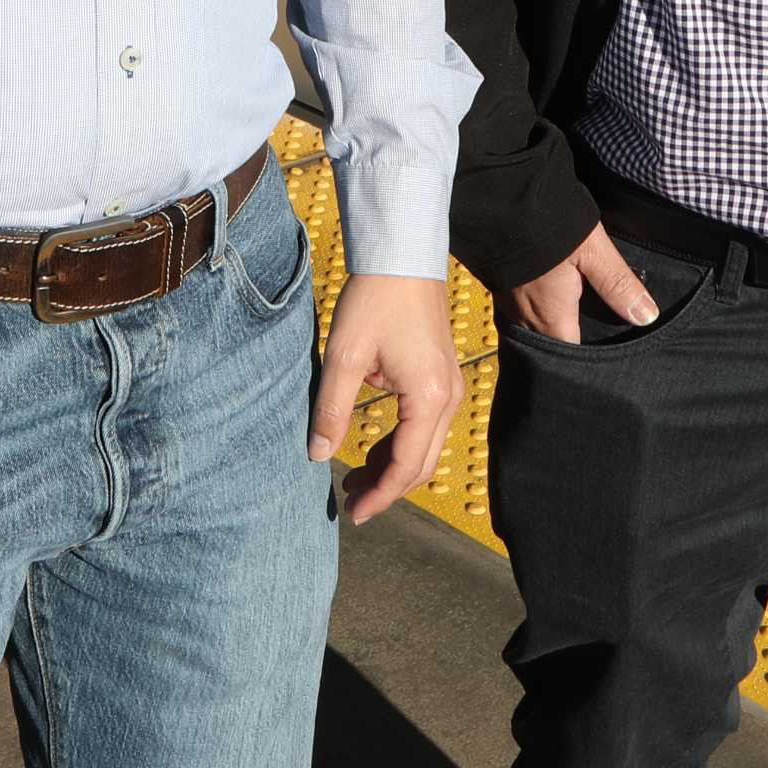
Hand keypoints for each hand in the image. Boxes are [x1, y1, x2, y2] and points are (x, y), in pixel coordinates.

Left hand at [310, 273, 457, 526]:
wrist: (402, 255)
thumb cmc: (374, 299)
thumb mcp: (343, 356)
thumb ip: (330, 410)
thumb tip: (317, 454)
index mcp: (427, 398)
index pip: (405, 466)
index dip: (380, 495)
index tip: (353, 512)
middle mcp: (448, 398)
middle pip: (421, 464)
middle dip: (386, 488)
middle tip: (350, 501)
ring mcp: (450, 388)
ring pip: (426, 447)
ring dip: (393, 467)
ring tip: (356, 478)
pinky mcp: (442, 378)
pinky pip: (427, 427)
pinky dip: (402, 444)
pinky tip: (374, 448)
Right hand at [505, 224, 659, 346]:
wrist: (499, 197)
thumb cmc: (546, 224)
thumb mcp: (593, 252)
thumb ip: (618, 284)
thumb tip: (646, 316)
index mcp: (552, 317)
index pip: (572, 355)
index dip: (588, 361)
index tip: (605, 359)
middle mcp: (526, 317)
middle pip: (551, 344)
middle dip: (569, 343)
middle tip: (590, 336)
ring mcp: (508, 302)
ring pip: (533, 327)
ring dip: (550, 323)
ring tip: (571, 314)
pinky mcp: (499, 284)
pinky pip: (519, 308)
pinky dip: (535, 307)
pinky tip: (546, 292)